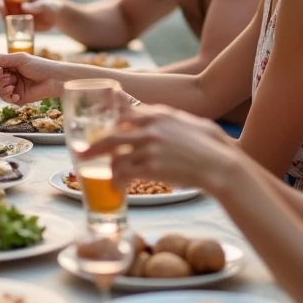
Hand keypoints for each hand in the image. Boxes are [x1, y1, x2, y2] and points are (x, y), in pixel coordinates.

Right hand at [0, 0, 59, 31]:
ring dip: (5, 20)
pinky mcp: (22, 23)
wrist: (58, 17)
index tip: (1, 5)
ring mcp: (19, 14)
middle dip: (1, 11)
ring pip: (6, 17)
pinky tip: (13, 32)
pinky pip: (13, 26)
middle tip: (4, 16)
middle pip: (4, 6)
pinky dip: (10, 29)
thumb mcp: (45, 4)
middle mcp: (18, 4)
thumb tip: (23, 7)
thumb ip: (36, 5)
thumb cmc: (52, 6)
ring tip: (9, 24)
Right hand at [0, 52, 68, 103]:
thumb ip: (5, 59)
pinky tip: (15, 95)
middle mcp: (12, 77)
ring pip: (0, 90)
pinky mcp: (19, 98)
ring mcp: (15, 88)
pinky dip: (8, 97)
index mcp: (12, 66)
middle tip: (11, 78)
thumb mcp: (21, 59)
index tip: (1, 71)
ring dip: (3, 88)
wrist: (53, 80)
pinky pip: (7, 99)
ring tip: (12, 86)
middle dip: (1, 80)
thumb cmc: (40, 66)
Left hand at [82, 103, 239, 192]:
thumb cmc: (211, 145)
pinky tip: (116, 188)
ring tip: (107, 178)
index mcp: (158, 114)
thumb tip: (154, 116)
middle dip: (93, 147)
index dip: (110, 126)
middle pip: (111, 136)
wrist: (221, 165)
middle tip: (81, 153)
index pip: (124, 116)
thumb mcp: (189, 122)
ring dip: (108, 169)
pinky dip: (117, 182)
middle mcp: (150, 128)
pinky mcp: (152, 167)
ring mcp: (150, 147)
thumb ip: (169, 118)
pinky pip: (125, 174)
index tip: (101, 133)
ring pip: (116, 158)